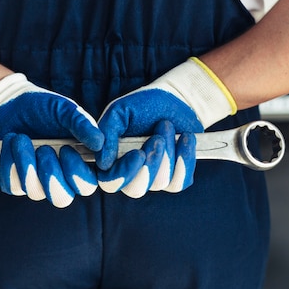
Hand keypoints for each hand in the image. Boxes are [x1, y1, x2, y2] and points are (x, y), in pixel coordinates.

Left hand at [0, 73, 104, 207]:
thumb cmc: (45, 107)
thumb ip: (83, 124)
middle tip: (44, 148)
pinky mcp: (14, 180)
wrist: (13, 103)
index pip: (86, 186)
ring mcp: (36, 181)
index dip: (77, 175)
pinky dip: (8, 163)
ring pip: (35, 192)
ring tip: (21, 138)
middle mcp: (59, 177)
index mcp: (79, 163)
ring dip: (26, 164)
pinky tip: (11, 142)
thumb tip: (99, 143)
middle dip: (51, 174)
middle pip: (61, 198)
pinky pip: (11, 186)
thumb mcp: (65, 109)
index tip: (66, 149)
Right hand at [95, 57, 236, 197]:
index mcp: (112, 161)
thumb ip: (107, 133)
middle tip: (157, 138)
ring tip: (167, 126)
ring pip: (160, 183)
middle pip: (135, 189)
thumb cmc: (142, 104)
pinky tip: (185, 138)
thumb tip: (102, 163)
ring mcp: (155, 177)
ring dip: (168, 154)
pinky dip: (185, 159)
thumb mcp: (119, 111)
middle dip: (150, 165)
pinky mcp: (177, 176)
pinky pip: (180, 182)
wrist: (174, 98)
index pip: (109, 183)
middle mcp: (132, 173)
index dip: (122, 174)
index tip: (138, 153)